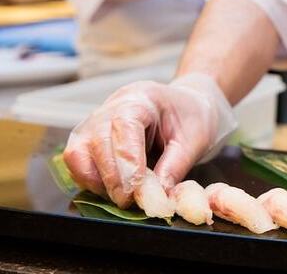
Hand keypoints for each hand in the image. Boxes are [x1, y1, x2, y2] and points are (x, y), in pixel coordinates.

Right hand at [62, 74, 236, 207]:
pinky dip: (91, 181)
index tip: (134, 189)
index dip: (126, 160)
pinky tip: (113, 190)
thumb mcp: (194, 140)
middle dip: (111, 177)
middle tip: (128, 201)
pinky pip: (77, 162)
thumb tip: (155, 199)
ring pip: (78, 153)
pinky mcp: (87, 139)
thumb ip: (174, 168)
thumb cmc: (191, 119)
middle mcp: (111, 107)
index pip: (124, 126)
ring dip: (96, 180)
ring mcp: (94, 122)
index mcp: (142, 99)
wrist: (184, 107)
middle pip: (97, 140)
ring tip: (122, 196)